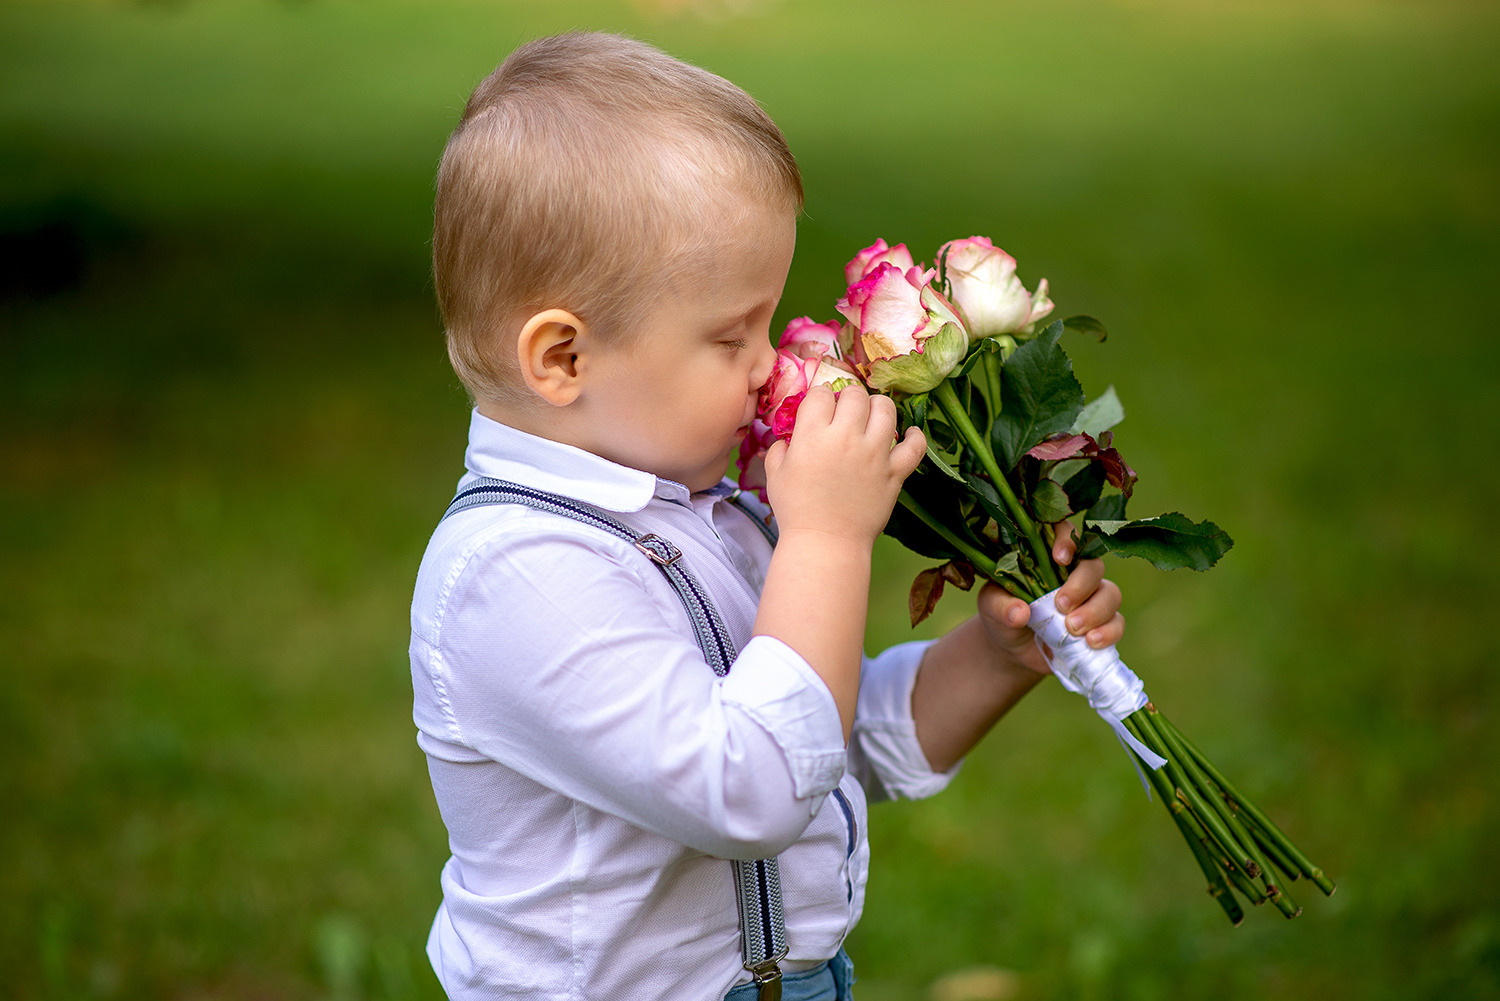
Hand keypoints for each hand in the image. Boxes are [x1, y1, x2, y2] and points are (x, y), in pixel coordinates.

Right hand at [763, 384, 925, 546]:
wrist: (825, 543)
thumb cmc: (796, 511)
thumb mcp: (775, 476)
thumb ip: (779, 450)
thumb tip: (787, 439)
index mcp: (813, 436)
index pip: (821, 394)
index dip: (819, 398)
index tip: (820, 408)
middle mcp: (845, 438)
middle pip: (855, 395)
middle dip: (848, 398)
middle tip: (845, 411)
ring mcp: (874, 454)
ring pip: (886, 409)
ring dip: (878, 407)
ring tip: (872, 417)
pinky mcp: (894, 472)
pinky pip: (915, 446)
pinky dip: (915, 437)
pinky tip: (909, 435)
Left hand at [976, 522, 1124, 676]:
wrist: (1013, 650)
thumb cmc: (1003, 616)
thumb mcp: (992, 608)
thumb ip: (1002, 607)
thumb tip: (1019, 613)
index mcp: (1048, 558)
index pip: (1066, 534)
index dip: (1068, 540)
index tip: (1059, 558)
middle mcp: (1075, 574)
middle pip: (1094, 566)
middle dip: (1081, 585)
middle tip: (1061, 605)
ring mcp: (1092, 599)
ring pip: (1110, 594)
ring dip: (1095, 611)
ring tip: (1072, 629)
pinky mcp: (1102, 625)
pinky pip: (1117, 624)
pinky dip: (1108, 632)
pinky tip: (1090, 642)